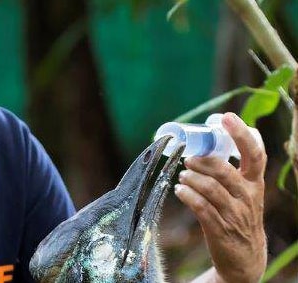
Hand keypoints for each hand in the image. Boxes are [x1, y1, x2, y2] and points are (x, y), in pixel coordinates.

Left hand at [175, 112, 266, 282]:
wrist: (246, 257)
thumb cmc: (239, 216)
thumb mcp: (244, 192)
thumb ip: (231, 171)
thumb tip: (206, 145)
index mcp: (254, 182)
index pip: (255, 154)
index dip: (241, 134)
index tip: (226, 118)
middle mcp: (247, 196)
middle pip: (225, 171)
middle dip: (203, 161)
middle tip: (189, 159)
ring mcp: (234, 214)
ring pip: (211, 189)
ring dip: (192, 178)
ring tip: (183, 176)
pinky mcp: (220, 229)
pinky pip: (202, 208)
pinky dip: (188, 196)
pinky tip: (179, 190)